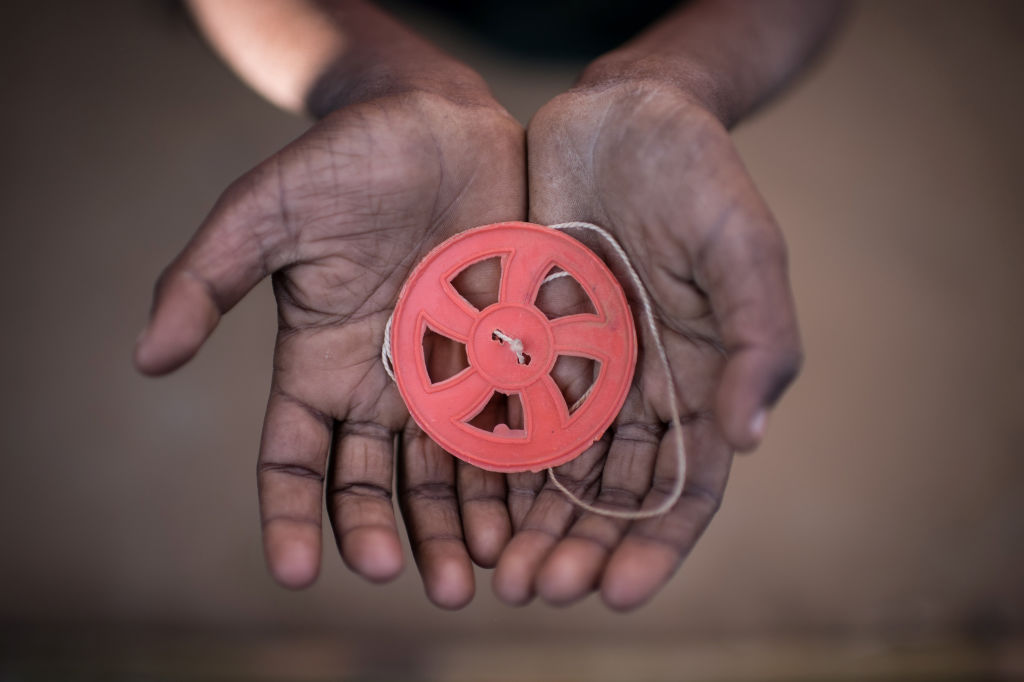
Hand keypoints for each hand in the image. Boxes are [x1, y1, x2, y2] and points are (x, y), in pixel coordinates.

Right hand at [135, 84, 524, 608]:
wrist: (432, 120)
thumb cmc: (341, 161)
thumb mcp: (264, 212)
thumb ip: (205, 280)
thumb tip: (145, 359)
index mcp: (317, 365)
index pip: (294, 459)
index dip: (292, 516)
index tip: (299, 572)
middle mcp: (381, 384)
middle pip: (379, 483)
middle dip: (393, 536)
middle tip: (416, 582)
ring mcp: (448, 372)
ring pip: (450, 471)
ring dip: (461, 526)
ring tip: (481, 574)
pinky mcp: (509, 350)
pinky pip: (515, 422)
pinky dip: (521, 472)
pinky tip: (533, 513)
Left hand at [493, 78, 802, 609]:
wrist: (626, 115)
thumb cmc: (700, 177)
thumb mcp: (743, 249)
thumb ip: (756, 340)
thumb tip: (745, 441)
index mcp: (703, 379)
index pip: (686, 485)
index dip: (655, 545)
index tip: (615, 594)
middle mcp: (641, 387)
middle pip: (612, 492)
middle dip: (578, 547)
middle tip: (537, 591)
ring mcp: (583, 366)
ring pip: (556, 466)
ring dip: (531, 523)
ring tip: (499, 572)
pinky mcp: (529, 337)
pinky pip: (509, 410)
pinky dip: (493, 461)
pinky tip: (466, 501)